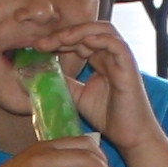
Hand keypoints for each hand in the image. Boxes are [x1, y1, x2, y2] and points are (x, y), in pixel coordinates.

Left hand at [34, 21, 155, 150]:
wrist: (130, 135)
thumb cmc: (109, 116)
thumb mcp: (78, 96)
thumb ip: (65, 82)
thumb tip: (43, 74)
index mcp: (100, 60)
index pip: (78, 40)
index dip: (58, 40)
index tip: (38, 47)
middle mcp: (111, 56)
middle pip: (88, 31)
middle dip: (64, 34)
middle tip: (42, 43)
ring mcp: (121, 59)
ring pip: (103, 31)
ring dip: (80, 31)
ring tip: (61, 38)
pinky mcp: (129, 68)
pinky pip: (117, 45)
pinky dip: (102, 39)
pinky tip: (85, 42)